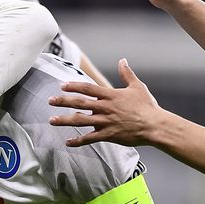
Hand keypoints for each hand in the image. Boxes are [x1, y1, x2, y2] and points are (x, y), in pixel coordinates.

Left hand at [49, 59, 166, 147]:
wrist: (154, 126)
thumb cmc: (147, 106)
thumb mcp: (137, 86)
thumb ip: (127, 74)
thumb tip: (122, 60)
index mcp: (110, 95)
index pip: (87, 88)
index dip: (73, 86)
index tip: (62, 86)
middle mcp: (105, 108)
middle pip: (79, 103)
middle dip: (62, 101)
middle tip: (50, 101)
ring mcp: (105, 122)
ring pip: (80, 121)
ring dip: (65, 120)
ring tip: (52, 120)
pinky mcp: (108, 135)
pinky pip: (90, 138)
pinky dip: (78, 141)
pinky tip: (68, 142)